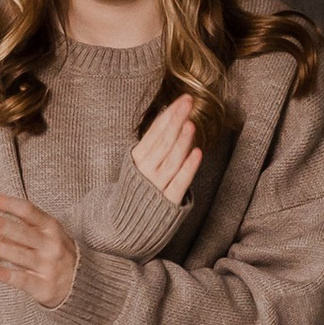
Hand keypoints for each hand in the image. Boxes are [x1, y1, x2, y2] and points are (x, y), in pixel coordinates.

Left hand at [0, 194, 77, 307]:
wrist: (80, 284)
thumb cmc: (53, 253)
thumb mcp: (41, 236)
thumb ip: (12, 230)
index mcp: (51, 227)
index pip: (27, 210)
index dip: (5, 203)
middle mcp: (52, 244)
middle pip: (22, 232)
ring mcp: (49, 266)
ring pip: (19, 255)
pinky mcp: (44, 287)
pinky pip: (23, 280)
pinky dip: (7, 275)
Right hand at [131, 94, 202, 208]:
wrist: (125, 225)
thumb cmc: (139, 189)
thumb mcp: (141, 164)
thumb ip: (155, 145)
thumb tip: (172, 118)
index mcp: (137, 158)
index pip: (155, 131)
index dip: (169, 114)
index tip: (183, 99)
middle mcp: (145, 170)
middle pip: (162, 142)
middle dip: (176, 120)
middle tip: (188, 102)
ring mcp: (156, 186)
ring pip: (170, 160)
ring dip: (181, 141)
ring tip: (191, 124)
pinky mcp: (168, 201)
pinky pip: (180, 182)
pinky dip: (189, 167)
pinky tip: (198, 152)